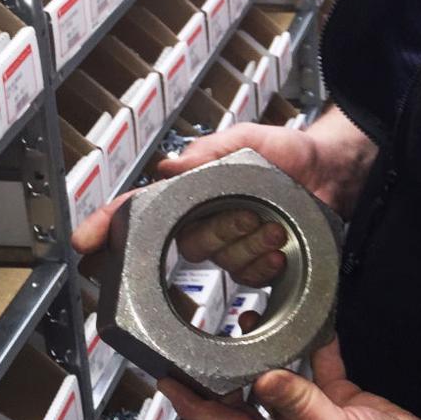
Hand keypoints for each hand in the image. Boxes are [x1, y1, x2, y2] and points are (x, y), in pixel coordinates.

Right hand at [70, 122, 341, 284]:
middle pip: (192, 244)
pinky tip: (281, 249)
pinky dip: (268, 263)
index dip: (111, 226)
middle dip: (223, 231)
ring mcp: (231, 245)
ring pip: (224, 263)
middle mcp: (207, 221)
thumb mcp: (250, 140)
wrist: (334, 171)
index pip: (143, 212)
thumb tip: (170, 166)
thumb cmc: (292, 151)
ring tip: (276, 224)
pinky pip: (250, 279)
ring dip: (252, 245)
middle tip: (251, 213)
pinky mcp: (256, 265)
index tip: (86, 241)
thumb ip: (212, 151)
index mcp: (195, 193)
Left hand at [159, 340, 420, 419]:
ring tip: (251, 324)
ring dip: (266, 356)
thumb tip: (263, 378)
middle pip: (245, 401)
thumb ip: (298, 403)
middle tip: (204, 340)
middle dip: (226, 372)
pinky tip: (312, 328)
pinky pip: (318, 371)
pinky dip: (314, 349)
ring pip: (279, 382)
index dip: (193, 403)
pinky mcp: (337, 403)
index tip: (167, 381)